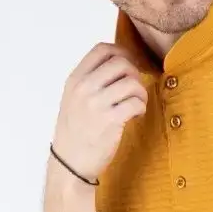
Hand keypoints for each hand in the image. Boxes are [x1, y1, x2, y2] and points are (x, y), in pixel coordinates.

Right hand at [52, 42, 147, 182]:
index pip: (101, 49)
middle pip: (121, 62)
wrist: (70, 162)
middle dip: (134, 73)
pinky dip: (141, 107)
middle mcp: (84, 88)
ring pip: (132, 82)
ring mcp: (97, 104)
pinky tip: (136, 115)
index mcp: (75, 79)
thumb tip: (119, 64)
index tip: (128, 65)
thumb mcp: (73, 99)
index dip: (121, 52)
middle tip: (134, 89)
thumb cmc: (74, 131)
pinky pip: (136, 102)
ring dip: (141, 92)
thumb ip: (90, 80)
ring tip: (136, 103)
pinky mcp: (110, 121)